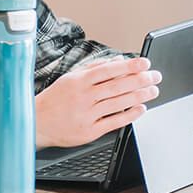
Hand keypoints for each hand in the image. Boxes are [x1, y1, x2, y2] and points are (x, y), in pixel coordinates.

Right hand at [35, 56, 161, 147]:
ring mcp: (86, 115)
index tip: (145, 63)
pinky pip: (114, 122)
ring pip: (118, 103)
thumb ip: (93, 68)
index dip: (128, 66)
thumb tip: (116, 61)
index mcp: (78, 81)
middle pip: (117, 86)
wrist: (37, 123)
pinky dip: (129, 115)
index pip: (108, 70)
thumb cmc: (54, 100)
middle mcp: (83, 97)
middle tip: (155, 76)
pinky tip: (140, 109)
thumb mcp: (69, 78)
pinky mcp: (89, 131)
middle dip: (140, 80)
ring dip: (139, 96)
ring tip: (153, 91)